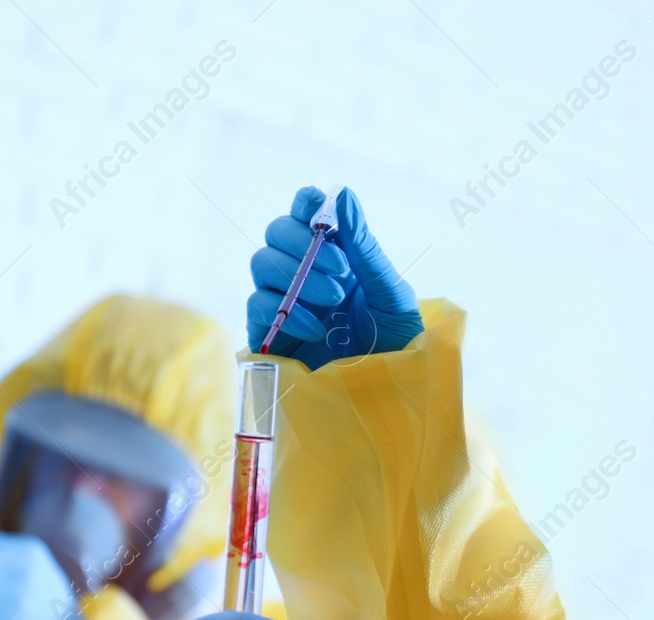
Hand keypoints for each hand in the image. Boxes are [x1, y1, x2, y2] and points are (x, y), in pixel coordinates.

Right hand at [247, 186, 422, 367]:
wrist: (388, 390)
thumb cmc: (395, 340)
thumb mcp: (389, 291)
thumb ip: (363, 245)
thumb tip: (343, 195)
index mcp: (334, 254)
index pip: (306, 213)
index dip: (306, 203)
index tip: (317, 205)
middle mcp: (303, 271)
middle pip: (275, 232)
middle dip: (302, 243)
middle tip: (340, 270)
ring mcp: (283, 300)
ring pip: (261, 263)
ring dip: (297, 276)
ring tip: (334, 300)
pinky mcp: (269, 332)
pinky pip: (258, 305)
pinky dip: (286, 310)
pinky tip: (317, 328)